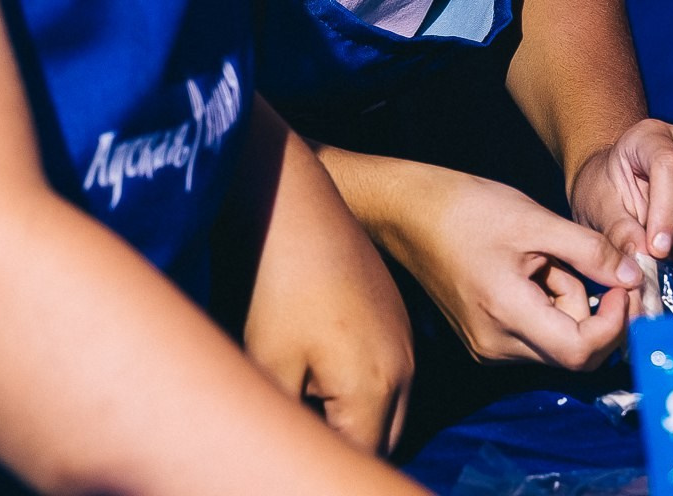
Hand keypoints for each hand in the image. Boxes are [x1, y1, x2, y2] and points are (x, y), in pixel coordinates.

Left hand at [243, 131, 413, 453]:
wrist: (297, 207)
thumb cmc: (277, 288)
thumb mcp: (267, 368)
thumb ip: (287, 426)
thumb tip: (282, 459)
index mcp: (378, 391)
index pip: (364, 461)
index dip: (330, 466)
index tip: (299, 458)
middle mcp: (404, 372)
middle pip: (386, 443)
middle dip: (350, 451)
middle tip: (303, 441)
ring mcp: (404, 342)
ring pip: (390, 411)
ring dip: (358, 425)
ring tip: (307, 415)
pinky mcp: (394, 319)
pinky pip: (390, 378)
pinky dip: (363, 395)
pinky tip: (319, 379)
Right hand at [385, 167, 638, 370]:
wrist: (410, 212)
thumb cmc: (469, 209)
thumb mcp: (537, 221)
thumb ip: (590, 252)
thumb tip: (634, 276)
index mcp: (507, 316)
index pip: (581, 351)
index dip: (615, 323)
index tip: (625, 285)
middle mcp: (496, 345)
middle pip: (572, 349)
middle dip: (594, 309)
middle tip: (597, 264)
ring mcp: (487, 344)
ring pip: (555, 339)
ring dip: (569, 301)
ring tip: (548, 255)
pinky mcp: (484, 335)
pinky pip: (534, 331)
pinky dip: (548, 303)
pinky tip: (534, 267)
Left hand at [567, 119, 672, 272]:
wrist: (618, 193)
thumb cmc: (607, 192)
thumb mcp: (598, 206)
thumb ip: (617, 230)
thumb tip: (643, 257)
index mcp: (654, 136)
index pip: (672, 163)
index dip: (666, 210)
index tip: (654, 247)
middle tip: (667, 244)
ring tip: (672, 254)